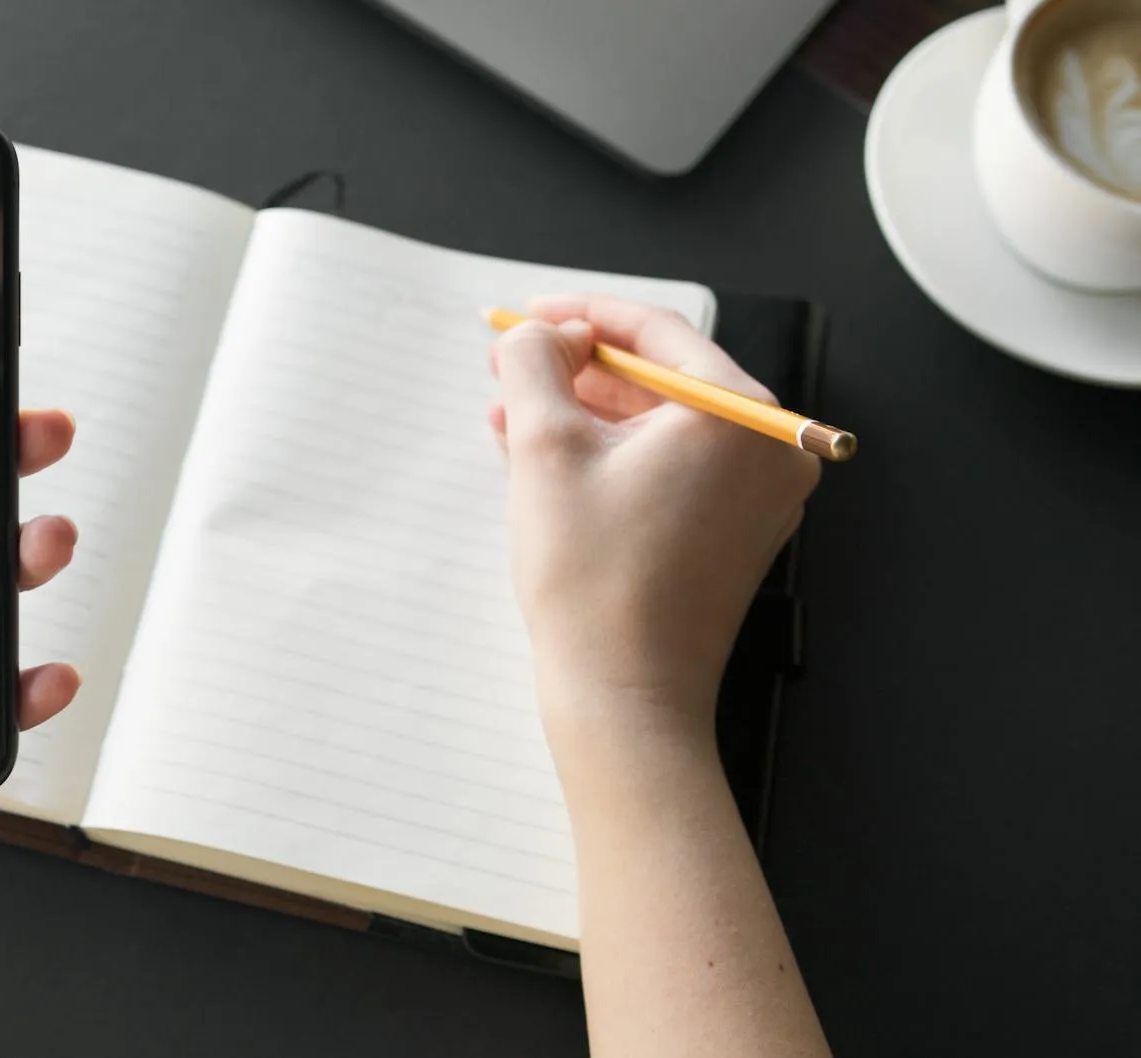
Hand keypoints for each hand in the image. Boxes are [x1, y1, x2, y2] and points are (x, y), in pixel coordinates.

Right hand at [488, 294, 818, 752]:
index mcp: (740, 415)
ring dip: (585, 413)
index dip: (581, 314)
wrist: (624, 694)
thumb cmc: (592, 579)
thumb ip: (535, 366)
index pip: (657, 332)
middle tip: (513, 367)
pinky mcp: (733, 534)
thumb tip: (536, 334)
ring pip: (660, 426)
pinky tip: (546, 457)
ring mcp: (756, 497)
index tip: (527, 317)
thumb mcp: (545, 448)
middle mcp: (766, 448)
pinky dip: (612, 456)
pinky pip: (670, 468)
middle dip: (577, 369)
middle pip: (662, 377)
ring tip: (510, 416)